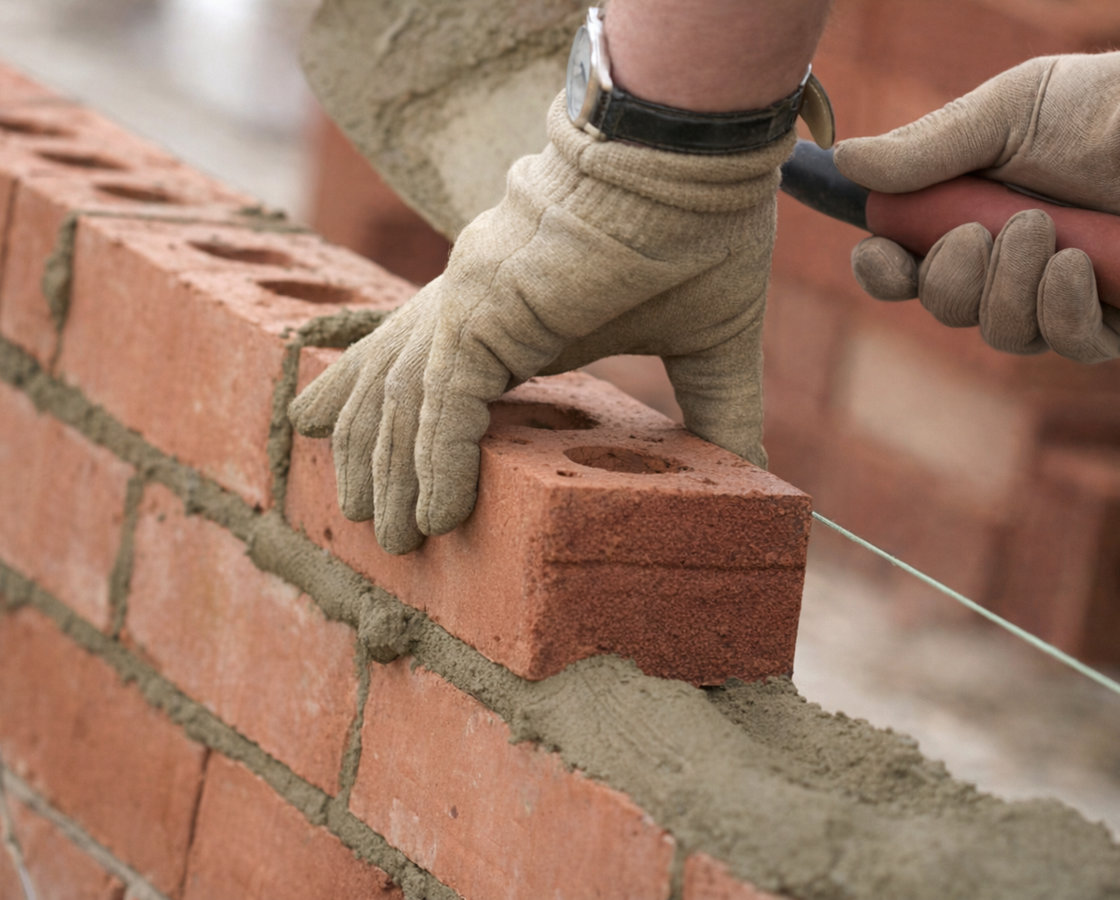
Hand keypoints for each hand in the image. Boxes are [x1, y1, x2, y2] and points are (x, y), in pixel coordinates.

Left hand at [289, 94, 791, 553]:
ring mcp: (469, 301)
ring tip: (394, 540)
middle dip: (376, 462)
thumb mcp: (704, 348)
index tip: (399, 487)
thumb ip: (710, 416)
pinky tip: (438, 515)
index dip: (407, 430)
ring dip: (393, 476)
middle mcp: (474, 304)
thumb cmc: (703, 235)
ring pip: (404, 401)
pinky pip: (442, 400)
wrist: (696, 163)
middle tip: (370, 526)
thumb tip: (749, 478)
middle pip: (396, 389)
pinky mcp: (482, 308)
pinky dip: (436, 462)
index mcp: (514, 310)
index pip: (436, 376)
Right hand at [833, 24, 1119, 362]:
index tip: (880, 254)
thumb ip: (926, 149)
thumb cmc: (1106, 107)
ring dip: (1011, 287)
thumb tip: (847, 162)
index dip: (883, 272)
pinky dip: (1062, 310)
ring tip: (1047, 231)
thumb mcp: (1005, 116)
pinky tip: (1078, 265)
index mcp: (971, 218)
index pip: (905, 268)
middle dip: (951, 278)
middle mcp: (1010, 266)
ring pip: (1001, 332)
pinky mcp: (1116, 324)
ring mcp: (1061, 299)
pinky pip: (1066, 345)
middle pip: (944, 307)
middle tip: (987, 230)